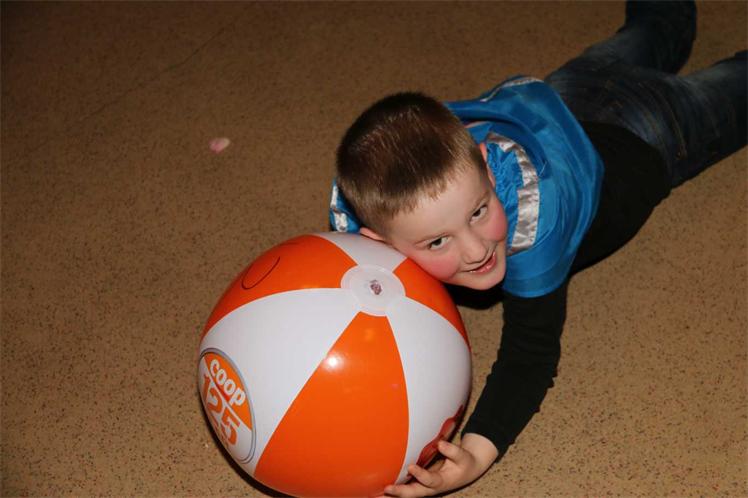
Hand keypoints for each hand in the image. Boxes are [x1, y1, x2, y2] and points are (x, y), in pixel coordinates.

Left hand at [378, 433, 498, 497]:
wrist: (466, 471)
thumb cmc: (463, 463)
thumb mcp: (463, 457)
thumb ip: (453, 451)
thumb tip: (441, 444)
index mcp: (442, 482)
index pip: (430, 480)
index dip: (422, 475)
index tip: (411, 467)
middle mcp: (430, 487)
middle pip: (414, 493)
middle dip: (400, 492)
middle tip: (387, 489)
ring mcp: (422, 487)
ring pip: (406, 494)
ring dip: (391, 496)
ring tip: (374, 496)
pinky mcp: (417, 483)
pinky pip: (403, 489)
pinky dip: (391, 492)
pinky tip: (376, 491)